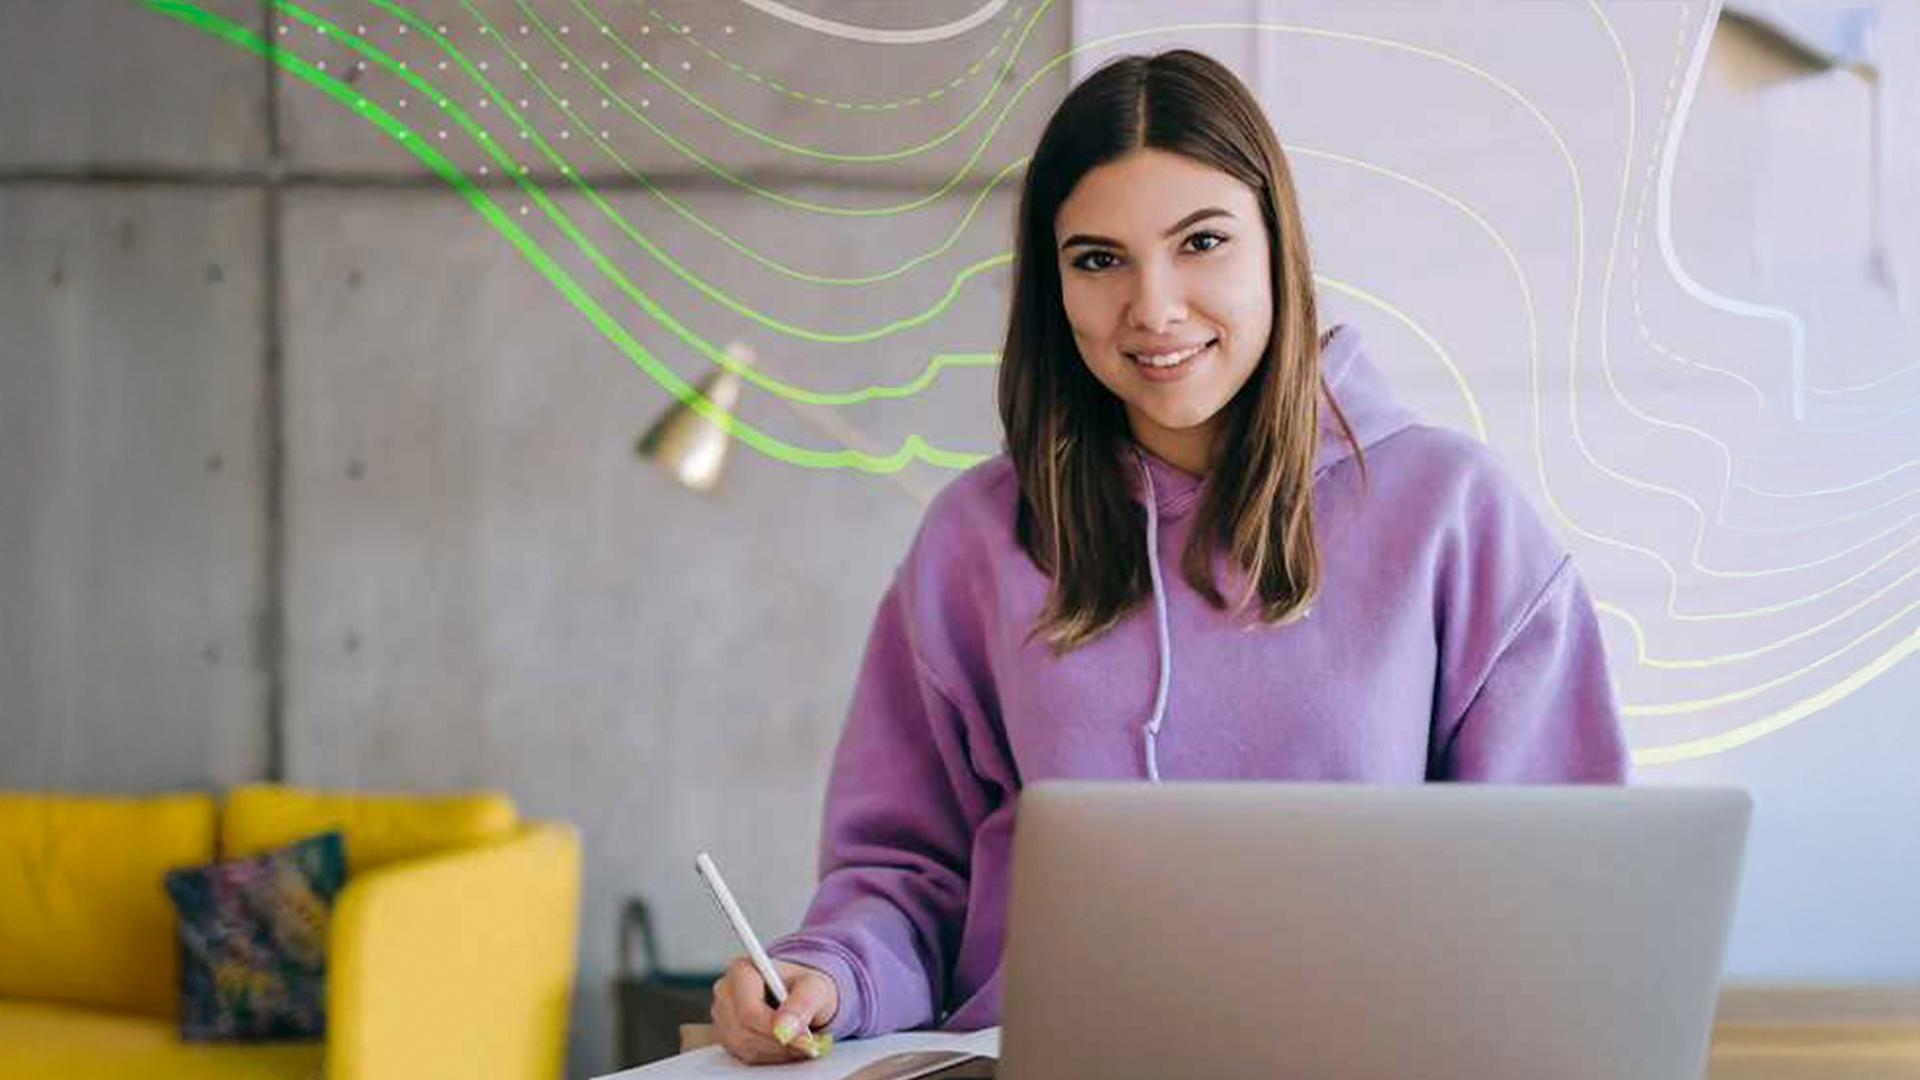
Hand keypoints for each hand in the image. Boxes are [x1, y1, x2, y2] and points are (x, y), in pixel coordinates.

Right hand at [710, 956, 839, 1064]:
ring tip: (800, 1043)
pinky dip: (769, 1055)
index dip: (774, 1030)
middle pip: (743, 1031)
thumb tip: (784, 1029)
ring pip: (742, 1046)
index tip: (803, 1039)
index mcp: (742, 971)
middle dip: (778, 1043)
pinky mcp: (726, 1035)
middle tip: (808, 1044)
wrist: (801, 993)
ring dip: (776, 1051)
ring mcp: (723, 1015)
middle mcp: (726, 992)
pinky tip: (786, 1046)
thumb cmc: (805, 985)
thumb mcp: (815, 987)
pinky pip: (743, 1054)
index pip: (748, 1010)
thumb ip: (802, 1004)